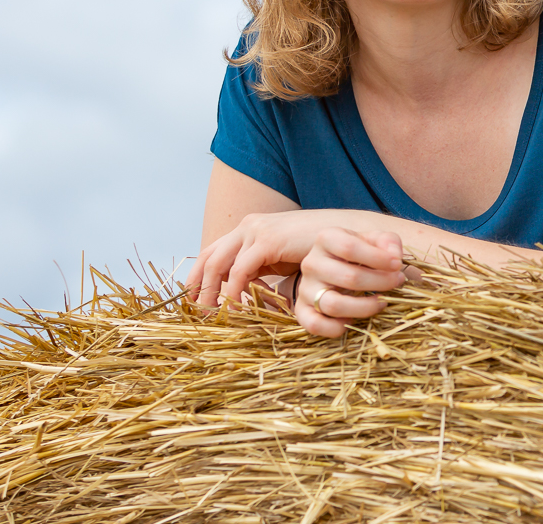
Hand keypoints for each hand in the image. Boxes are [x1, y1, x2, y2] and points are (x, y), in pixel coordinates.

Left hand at [187, 209, 330, 310]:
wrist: (349, 237)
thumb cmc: (320, 252)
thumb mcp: (282, 261)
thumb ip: (262, 271)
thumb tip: (246, 294)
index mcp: (250, 230)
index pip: (212, 252)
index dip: (197, 277)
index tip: (194, 301)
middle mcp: (248, 226)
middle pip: (208, 257)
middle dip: (198, 287)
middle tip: (196, 313)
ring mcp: (257, 230)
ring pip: (218, 264)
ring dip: (212, 292)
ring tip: (212, 316)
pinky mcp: (268, 240)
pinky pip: (240, 271)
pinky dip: (234, 292)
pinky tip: (237, 309)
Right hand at [297, 227, 421, 337]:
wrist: (332, 267)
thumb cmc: (358, 253)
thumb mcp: (374, 240)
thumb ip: (388, 242)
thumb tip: (394, 258)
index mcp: (327, 239)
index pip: (350, 247)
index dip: (378, 258)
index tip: (397, 265)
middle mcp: (311, 263)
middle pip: (348, 277)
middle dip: (380, 282)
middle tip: (397, 282)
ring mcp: (305, 288)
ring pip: (333, 305)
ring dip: (365, 308)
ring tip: (382, 302)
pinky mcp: (302, 310)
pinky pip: (315, 325)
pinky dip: (336, 328)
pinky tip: (354, 321)